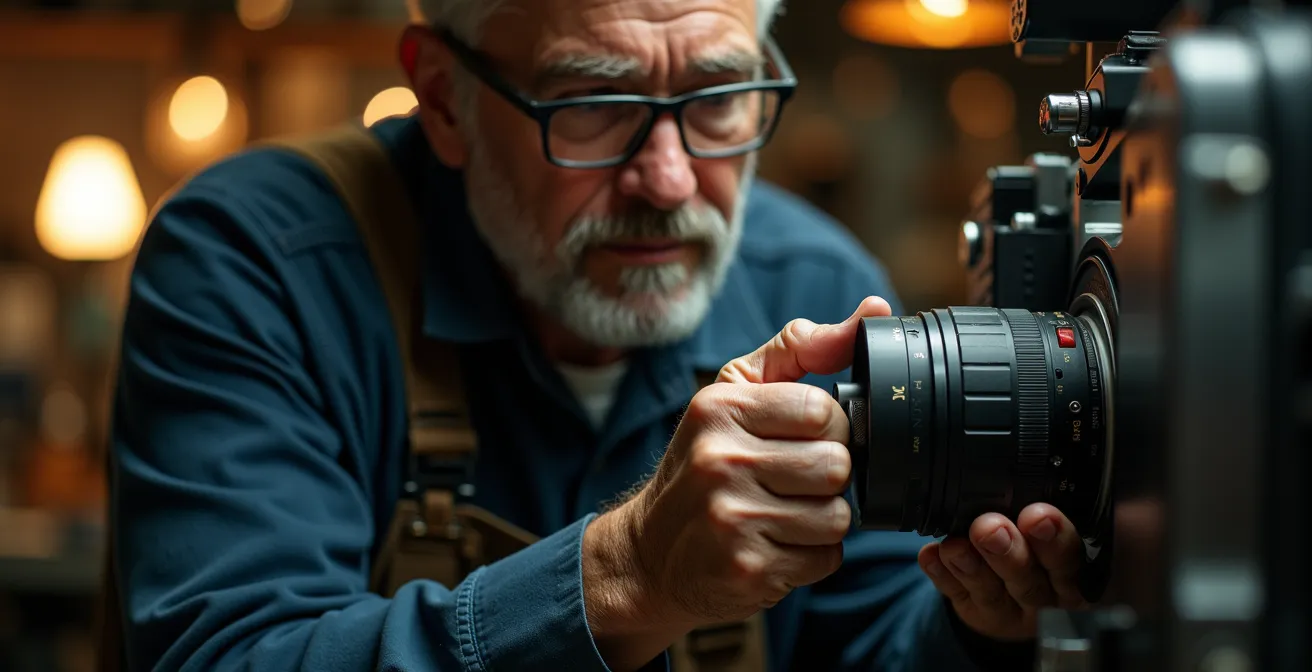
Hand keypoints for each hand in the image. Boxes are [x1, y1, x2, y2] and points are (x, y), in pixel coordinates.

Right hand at [581, 297, 892, 669]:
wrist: (649, 554)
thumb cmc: (702, 462)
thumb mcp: (735, 393)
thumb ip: (801, 348)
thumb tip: (875, 311)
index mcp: (720, 409)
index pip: (821, 409)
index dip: (827, 427)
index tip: (802, 438)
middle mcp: (720, 460)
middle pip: (835, 464)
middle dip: (827, 476)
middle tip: (793, 481)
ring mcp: (731, 519)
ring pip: (837, 516)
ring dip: (823, 519)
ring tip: (784, 514)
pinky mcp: (747, 569)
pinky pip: (824, 559)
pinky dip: (811, 557)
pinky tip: (776, 545)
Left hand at [917, 503, 1091, 641]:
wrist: (1027, 598)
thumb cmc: (1049, 551)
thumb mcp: (1061, 532)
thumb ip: (1054, 515)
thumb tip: (1042, 481)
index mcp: (1076, 574)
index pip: (1074, 560)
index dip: (1057, 540)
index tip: (1039, 515)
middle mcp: (1046, 596)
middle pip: (1030, 581)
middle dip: (1009, 553)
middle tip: (990, 528)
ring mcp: (1010, 610)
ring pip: (992, 592)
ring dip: (972, 567)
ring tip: (954, 545)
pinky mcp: (977, 614)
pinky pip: (957, 596)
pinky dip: (943, 575)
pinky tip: (932, 556)